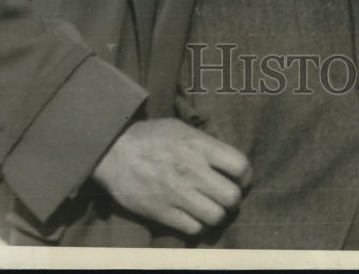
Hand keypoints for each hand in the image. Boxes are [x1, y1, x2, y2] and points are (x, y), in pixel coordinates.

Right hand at [92, 118, 251, 236]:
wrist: (113, 152)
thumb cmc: (150, 137)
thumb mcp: (181, 129)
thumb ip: (205, 144)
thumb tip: (228, 161)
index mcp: (198, 145)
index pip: (240, 165)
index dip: (245, 175)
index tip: (240, 178)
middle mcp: (191, 170)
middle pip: (232, 196)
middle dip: (233, 198)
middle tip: (225, 195)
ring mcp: (177, 194)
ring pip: (216, 216)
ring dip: (217, 214)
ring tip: (210, 207)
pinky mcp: (162, 213)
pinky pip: (194, 229)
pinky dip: (197, 225)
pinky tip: (192, 215)